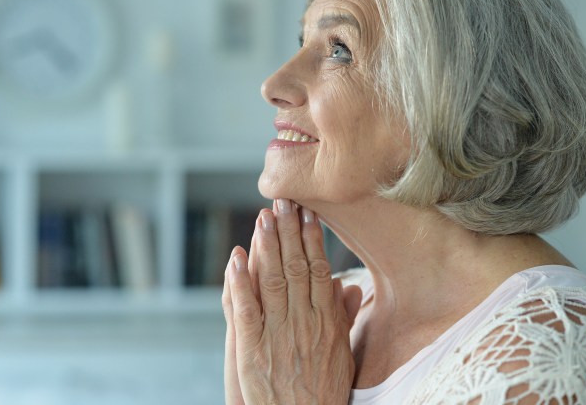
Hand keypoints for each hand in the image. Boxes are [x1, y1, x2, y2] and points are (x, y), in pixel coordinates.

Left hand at [222, 199, 361, 404]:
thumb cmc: (322, 389)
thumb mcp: (342, 354)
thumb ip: (342, 318)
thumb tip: (349, 286)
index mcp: (326, 323)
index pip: (321, 271)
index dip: (313, 240)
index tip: (309, 213)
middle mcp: (303, 324)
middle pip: (297, 268)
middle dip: (289, 232)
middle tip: (285, 201)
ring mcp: (276, 335)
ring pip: (272, 282)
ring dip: (267, 247)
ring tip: (264, 218)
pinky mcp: (251, 350)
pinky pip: (245, 311)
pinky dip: (239, 283)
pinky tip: (236, 258)